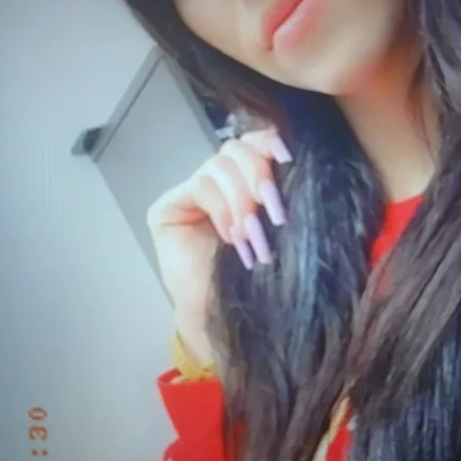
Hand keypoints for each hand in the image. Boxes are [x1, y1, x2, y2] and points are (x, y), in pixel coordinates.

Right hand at [146, 129, 291, 360]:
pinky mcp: (167, 207)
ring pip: (220, 164)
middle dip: (259, 176)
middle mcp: (217, 182)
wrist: (232, 318)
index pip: (254, 143)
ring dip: (242, 198)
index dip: (270, 142)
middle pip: (237, 149)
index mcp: (246, 181)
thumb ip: (280, 188)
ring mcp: (190, 193)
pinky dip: (221, 207)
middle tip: (273, 213)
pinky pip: (200, 185)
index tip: (290, 158)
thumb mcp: (279, 224)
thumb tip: (293, 153)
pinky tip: (230, 235)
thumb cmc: (261, 277)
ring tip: (251, 234)